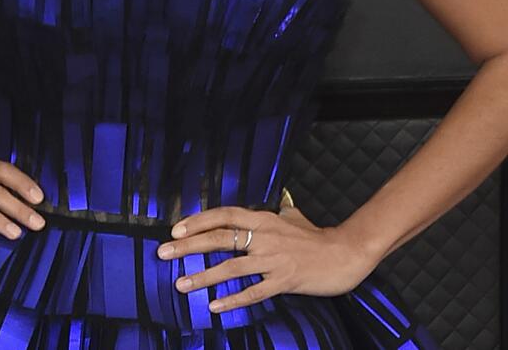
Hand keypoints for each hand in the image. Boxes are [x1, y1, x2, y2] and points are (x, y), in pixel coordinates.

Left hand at [154, 203, 378, 313]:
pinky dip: (232, 299)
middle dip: (188, 246)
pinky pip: (253, 292)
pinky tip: (214, 306)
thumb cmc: (317, 237)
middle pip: (220, 239)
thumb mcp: (294, 216)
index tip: (176, 229)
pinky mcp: (284, 281)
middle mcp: (264, 237)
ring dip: (203, 276)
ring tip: (181, 284)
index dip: (199, 221)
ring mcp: (273, 260)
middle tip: (163, 253)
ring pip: (231, 267)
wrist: (344, 255)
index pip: (224, 215)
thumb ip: (279, 211)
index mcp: (264, 219)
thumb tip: (278, 201)